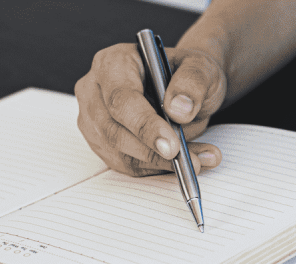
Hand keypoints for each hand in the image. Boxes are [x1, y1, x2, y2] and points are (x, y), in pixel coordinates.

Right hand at [75, 43, 226, 175]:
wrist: (185, 89)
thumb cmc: (186, 73)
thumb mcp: (200, 67)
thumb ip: (192, 82)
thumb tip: (178, 109)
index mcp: (113, 62)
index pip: (121, 98)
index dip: (144, 125)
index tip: (172, 145)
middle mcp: (96, 90)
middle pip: (114, 131)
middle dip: (153, 151)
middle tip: (190, 161)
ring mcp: (94, 119)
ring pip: (120, 153)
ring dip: (161, 163)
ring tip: (198, 161)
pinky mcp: (102, 143)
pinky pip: (128, 165)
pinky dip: (158, 168)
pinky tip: (185, 163)